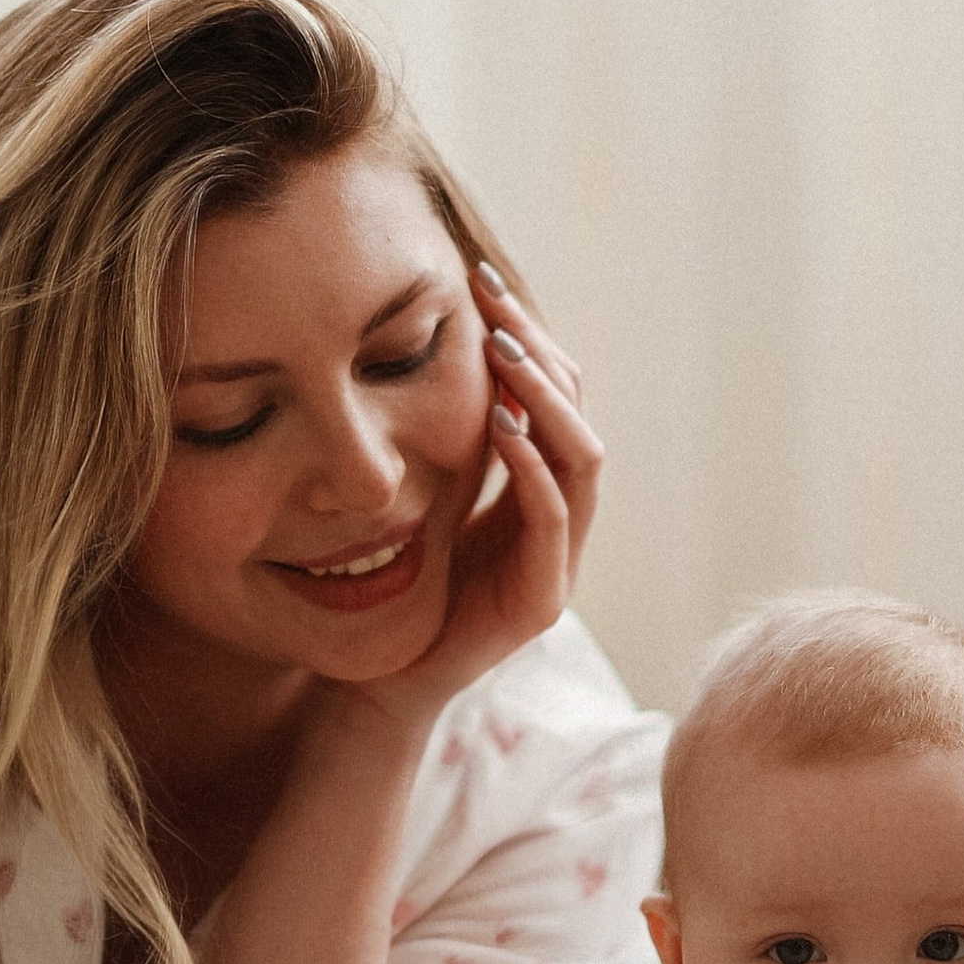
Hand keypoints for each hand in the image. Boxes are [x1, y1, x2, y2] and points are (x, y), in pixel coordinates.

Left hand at [349, 264, 604, 735]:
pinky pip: (555, 519)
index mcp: (534, 490)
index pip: (553, 397)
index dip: (527, 337)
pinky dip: (534, 465)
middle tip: (493, 302)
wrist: (379, 682)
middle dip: (538, 352)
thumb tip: (419, 344)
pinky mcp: (541, 600)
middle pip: (577, 416)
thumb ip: (440, 437)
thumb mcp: (421, 491)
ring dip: (543, 400)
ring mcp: (558, 561)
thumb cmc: (394, 585)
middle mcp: (559, 521)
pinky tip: (502, 426)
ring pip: (583, 460)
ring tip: (501, 353)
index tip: (481, 281)